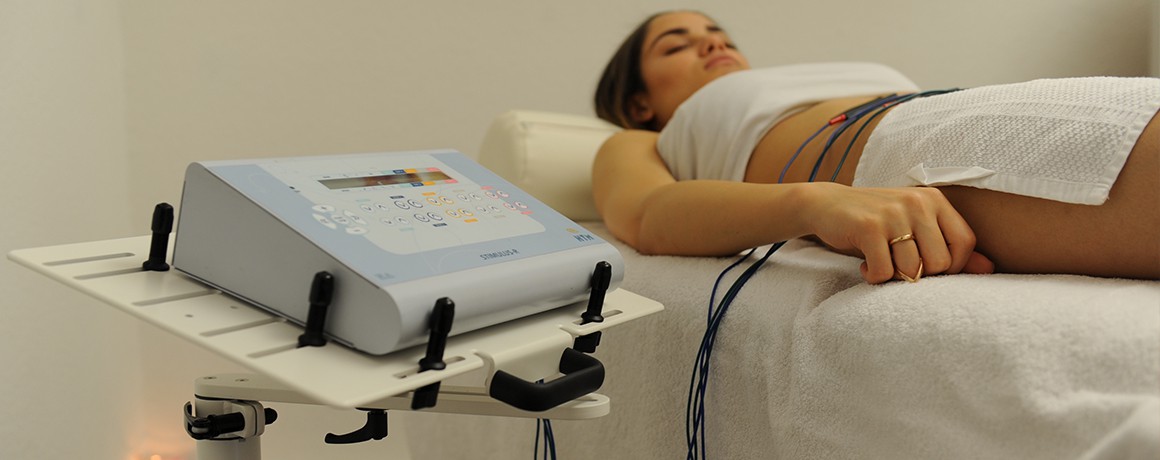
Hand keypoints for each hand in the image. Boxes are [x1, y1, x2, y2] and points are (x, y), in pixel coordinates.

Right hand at [802, 183, 993, 283]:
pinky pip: (884, 271)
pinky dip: (873, 276)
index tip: (927, 267)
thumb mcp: (914, 226)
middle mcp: (917, 203)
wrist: (826, 204)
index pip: (965, 243)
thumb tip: (988, 269)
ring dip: (893, 277)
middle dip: (919, 274)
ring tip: (880, 263)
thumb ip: (949, 246)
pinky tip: (864, 265)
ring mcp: (893, 213)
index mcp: (934, 200)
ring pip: (911, 270)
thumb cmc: (876, 221)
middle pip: (940, 263)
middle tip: (898, 265)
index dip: (951, 266)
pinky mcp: (868, 227)